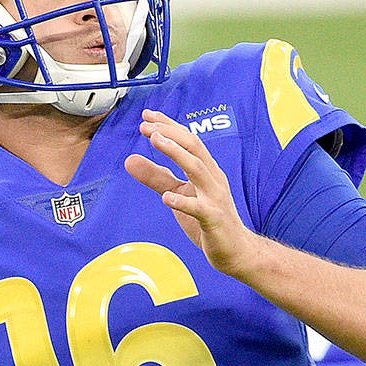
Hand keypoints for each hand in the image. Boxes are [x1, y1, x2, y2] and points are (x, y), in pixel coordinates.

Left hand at [124, 109, 261, 276]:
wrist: (236, 250)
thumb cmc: (207, 219)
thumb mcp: (178, 193)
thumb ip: (155, 177)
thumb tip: (129, 160)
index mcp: (206, 169)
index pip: (188, 140)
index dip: (168, 126)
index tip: (146, 115)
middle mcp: (213, 178)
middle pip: (194, 147)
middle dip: (170, 133)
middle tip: (146, 126)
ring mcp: (214, 198)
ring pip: (197, 169)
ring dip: (176, 153)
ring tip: (155, 141)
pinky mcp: (213, 219)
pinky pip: (199, 208)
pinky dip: (182, 202)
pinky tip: (166, 198)